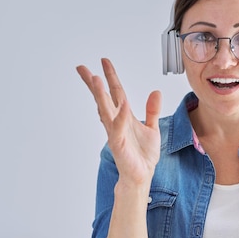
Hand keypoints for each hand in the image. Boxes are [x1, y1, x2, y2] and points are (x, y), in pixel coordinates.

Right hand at [76, 58, 161, 184]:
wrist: (142, 176)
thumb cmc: (143, 155)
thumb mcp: (152, 128)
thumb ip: (152, 111)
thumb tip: (156, 92)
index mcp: (124, 117)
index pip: (116, 93)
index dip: (111, 77)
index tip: (104, 61)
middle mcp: (116, 122)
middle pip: (103, 98)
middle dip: (93, 83)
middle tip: (82, 68)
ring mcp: (115, 133)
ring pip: (105, 110)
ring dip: (100, 95)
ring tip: (94, 79)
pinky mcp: (118, 144)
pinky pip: (118, 128)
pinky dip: (120, 116)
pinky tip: (122, 104)